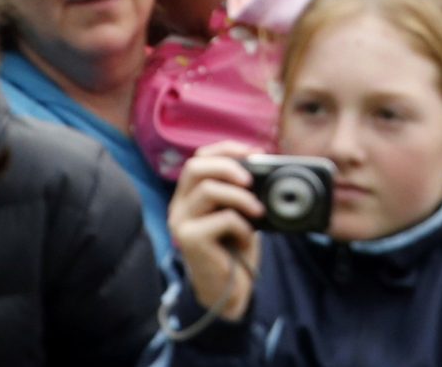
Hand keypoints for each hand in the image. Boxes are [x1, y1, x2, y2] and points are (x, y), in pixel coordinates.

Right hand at [166, 143, 263, 319]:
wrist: (229, 291)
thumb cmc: (235, 250)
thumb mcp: (238, 213)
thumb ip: (239, 191)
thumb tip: (262, 163)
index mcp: (189, 196)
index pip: (199, 159)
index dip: (225, 150)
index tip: (253, 153)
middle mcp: (178, 207)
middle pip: (194, 167)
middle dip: (227, 165)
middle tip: (252, 179)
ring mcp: (181, 223)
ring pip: (208, 190)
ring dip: (241, 197)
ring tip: (257, 212)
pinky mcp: (189, 240)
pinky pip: (221, 218)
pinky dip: (241, 224)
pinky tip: (246, 237)